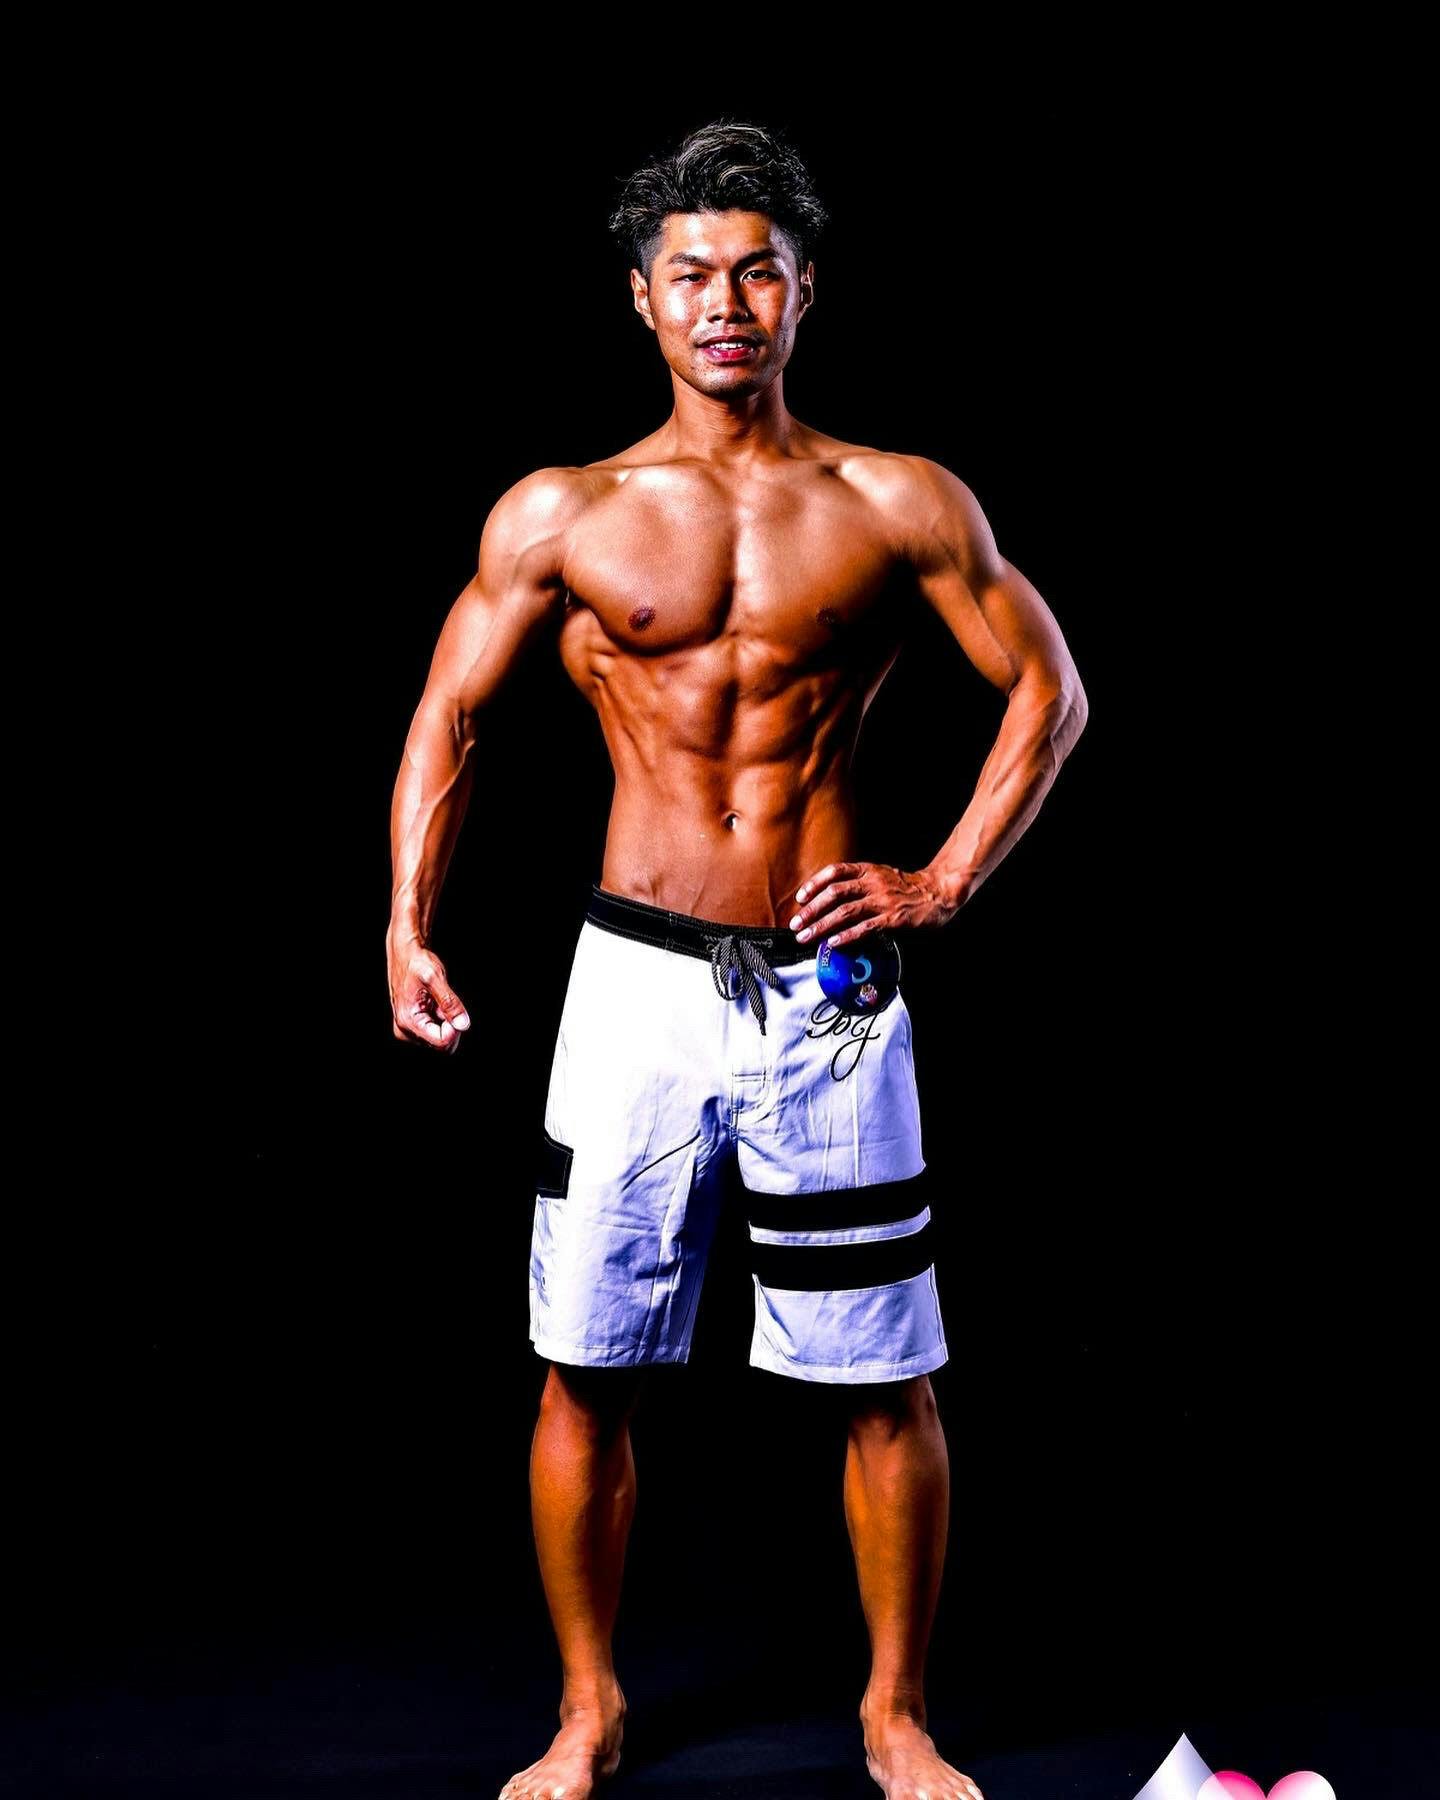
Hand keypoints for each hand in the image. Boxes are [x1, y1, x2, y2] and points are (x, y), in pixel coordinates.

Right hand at [387, 932, 470, 1052]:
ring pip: (439, 1038)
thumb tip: (463, 1024)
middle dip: (450, 1025)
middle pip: (441, 1043)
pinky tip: (435, 1003)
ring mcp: (408, 1029)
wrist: (404, 953)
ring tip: (437, 1000)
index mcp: (408, 1021)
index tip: (455, 1009)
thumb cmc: (416, 962)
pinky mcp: (413, 1025)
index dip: (455, 1028)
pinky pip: (435, 1031)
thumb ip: (449, 1002)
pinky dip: (441, 1018)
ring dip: (446, 1020)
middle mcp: (405, 1030)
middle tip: (447, 1002)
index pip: (442, 1042)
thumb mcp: (435, 978)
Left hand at [788, 861, 956, 949]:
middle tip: (796, 924)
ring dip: (822, 926)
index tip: (800, 898)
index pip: (835, 872)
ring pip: (845, 912)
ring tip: (806, 937)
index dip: (814, 884)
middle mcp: (873, 882)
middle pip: (834, 894)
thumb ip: (858, 883)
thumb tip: (829, 900)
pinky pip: (865, 928)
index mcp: (868, 870)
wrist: (938, 891)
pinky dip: (846, 936)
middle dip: (811, 910)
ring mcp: (882, 900)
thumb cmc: (905, 887)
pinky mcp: (892, 918)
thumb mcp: (880, 876)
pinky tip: (833, 943)